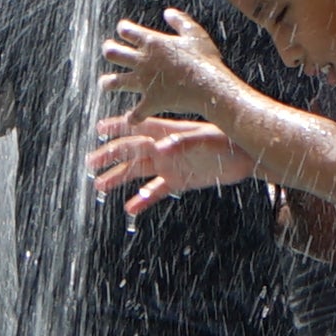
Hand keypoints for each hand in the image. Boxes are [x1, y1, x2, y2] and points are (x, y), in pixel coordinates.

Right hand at [86, 111, 251, 207]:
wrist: (246, 157)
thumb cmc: (227, 141)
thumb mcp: (205, 139)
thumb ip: (182, 143)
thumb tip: (159, 147)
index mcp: (168, 133)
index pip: (138, 128)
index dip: (118, 127)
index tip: (98, 130)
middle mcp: (165, 149)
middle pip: (131, 152)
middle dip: (110, 156)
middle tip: (90, 164)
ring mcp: (170, 166)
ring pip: (138, 172)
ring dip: (119, 178)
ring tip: (99, 186)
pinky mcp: (179, 181)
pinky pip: (156, 191)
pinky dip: (143, 199)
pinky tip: (130, 208)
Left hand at [98, 9, 225, 115]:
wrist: (209, 85)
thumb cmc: (204, 58)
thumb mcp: (195, 33)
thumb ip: (180, 21)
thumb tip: (168, 12)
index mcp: (153, 42)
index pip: (128, 31)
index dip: (124, 29)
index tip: (123, 29)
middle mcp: (143, 61)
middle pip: (113, 54)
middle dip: (108, 50)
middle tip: (108, 50)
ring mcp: (144, 82)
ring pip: (115, 82)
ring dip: (107, 83)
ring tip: (105, 83)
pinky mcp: (151, 101)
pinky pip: (137, 112)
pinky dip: (133, 117)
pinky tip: (130, 119)